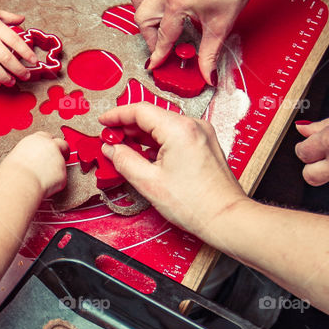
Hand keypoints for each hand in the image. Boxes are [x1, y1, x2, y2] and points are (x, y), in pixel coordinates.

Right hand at [0, 130, 68, 198]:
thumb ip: (27, 154)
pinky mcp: (63, 173)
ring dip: (56, 168)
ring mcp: (58, 159)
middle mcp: (50, 146)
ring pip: (62, 162)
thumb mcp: (16, 156)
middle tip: (61, 157)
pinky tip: (45, 184)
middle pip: (62, 144)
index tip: (49, 148)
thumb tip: (28, 160)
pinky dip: (56, 182)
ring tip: (43, 178)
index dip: (49, 143)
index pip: (47, 136)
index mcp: (36, 139)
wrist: (21, 183)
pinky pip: (61, 178)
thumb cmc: (14, 172)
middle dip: (62, 150)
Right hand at [98, 103, 244, 238]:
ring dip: (142, 135)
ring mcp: (202, 134)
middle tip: (109, 139)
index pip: (140, 110)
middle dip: (128, 127)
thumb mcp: (149, 183)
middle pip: (152, 116)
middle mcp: (194, 126)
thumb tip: (111, 149)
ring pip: (163, 126)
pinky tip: (145, 154)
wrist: (225, 217)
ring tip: (124, 149)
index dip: (116, 115)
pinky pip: (175, 135)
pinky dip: (157, 142)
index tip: (103, 122)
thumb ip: (124, 161)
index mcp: (179, 129)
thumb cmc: (196, 204)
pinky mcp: (205, 144)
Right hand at [131, 0, 263, 85]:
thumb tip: (208, 74)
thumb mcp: (221, 24)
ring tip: (157, 24)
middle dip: (150, 36)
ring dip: (144, 14)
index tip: (154, 63)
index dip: (158, 53)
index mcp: (178, 0)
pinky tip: (159, 4)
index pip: (163, 35)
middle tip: (162, 46)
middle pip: (143, 18)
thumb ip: (209, 53)